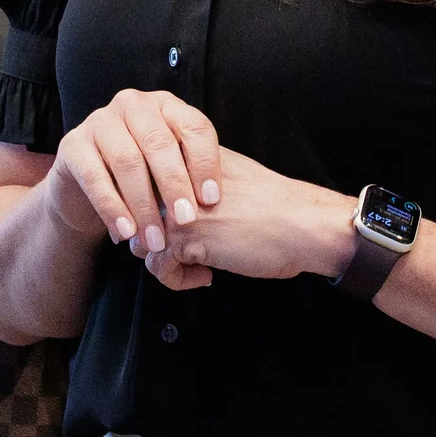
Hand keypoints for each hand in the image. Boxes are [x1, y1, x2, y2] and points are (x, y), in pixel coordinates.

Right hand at [44, 89, 223, 287]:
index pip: (193, 126)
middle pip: (158, 142)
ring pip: (126, 160)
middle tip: (187, 222)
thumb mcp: (170, 171)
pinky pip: (95, 177)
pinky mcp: (72, 145)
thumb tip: (220, 206)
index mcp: (166, 105)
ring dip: (144, 204)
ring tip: (156, 240)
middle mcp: (132, 105)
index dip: (205, 163)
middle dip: (175, 186)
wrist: (87, 189)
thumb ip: (191, 176)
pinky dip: (113, 208)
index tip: (212, 200)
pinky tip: (126, 233)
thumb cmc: (143, 179)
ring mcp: (99, 122)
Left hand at [147, 148, 355, 287]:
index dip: (149, 215)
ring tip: (200, 264)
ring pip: (141, 243)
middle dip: (154, 241)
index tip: (168, 231)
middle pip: (133, 215)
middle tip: (184, 253)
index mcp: (180, 156)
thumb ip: (185, 182)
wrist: (302, 224)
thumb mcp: (220, 177)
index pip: (138, 186)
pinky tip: (208, 275)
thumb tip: (154, 205)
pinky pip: (159, 268)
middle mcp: (170, 177)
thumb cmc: (270, 205)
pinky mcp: (183, 236)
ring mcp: (174, 206)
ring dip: (167, 261)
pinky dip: (179, 280)